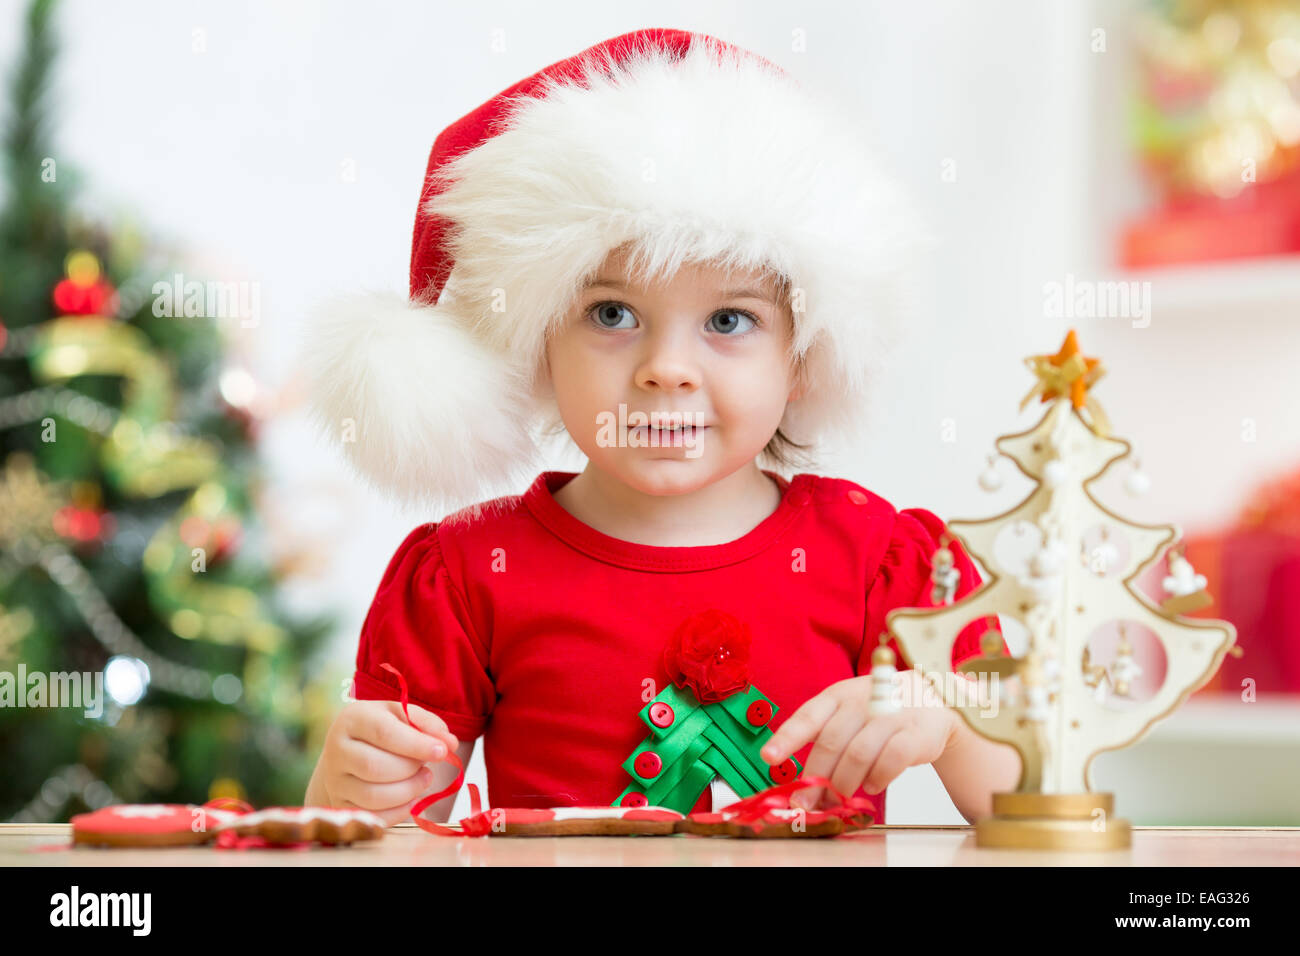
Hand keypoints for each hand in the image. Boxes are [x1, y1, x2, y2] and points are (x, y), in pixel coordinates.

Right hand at [311, 700, 459, 826]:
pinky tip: (412, 798)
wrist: (349, 749)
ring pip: (372, 796)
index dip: (416, 744)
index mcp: (352, 719)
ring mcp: (334, 781)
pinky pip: (372, 816)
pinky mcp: (340, 805)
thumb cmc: (382, 728)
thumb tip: (450, 744)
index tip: (442, 751)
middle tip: (427, 765)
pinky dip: (399, 811)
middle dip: (411, 769)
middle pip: (375, 767)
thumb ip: (428, 725)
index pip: (384, 733)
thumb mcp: (403, 715)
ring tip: (424, 778)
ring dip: (408, 791)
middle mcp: (337, 750)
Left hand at [759, 670, 956, 808]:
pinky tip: (871, 786)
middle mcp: (862, 701)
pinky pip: (891, 760)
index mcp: (838, 695)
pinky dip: (877, 778)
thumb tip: (803, 784)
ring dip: (845, 782)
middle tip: (807, 801)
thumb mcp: (847, 713)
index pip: (808, 716)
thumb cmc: (878, 711)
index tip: (768, 757)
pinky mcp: (915, 732)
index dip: (787, 738)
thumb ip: (825, 740)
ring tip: (840, 795)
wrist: (930, 701)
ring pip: (859, 754)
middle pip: (831, 742)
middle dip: (816, 777)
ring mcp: (891, 715)